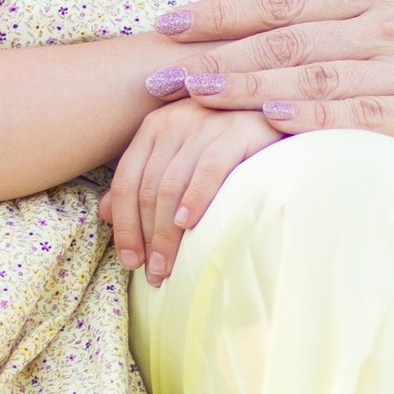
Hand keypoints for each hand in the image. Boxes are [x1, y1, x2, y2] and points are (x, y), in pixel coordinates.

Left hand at [105, 103, 283, 283]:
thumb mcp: (184, 161)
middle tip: (153, 274)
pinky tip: (189, 225)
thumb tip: (104, 212)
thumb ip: (145, 180)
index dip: (124, 226)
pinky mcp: (240, 128)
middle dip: (146, 237)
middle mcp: (175, 119)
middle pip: (146, 188)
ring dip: (166, 233)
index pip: (126, 181)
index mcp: (155, 126)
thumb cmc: (234, 150)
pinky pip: (209, 168)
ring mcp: (207, 121)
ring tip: (169, 266)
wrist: (289, 120)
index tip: (130, 262)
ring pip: (171, 184)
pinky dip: (195, 198)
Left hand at [143, 0, 393, 158]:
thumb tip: (310, 25)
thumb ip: (371, 12)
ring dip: (246, 87)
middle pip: (286, 36)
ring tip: (191, 97)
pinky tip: (271, 126)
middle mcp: (392, 21)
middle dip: (215, 53)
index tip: (170, 23)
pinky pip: (365, 115)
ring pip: (315, 75)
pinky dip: (314, 118)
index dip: (225, 11)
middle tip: (154, 70)